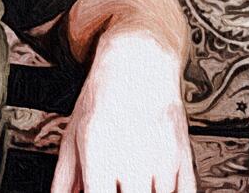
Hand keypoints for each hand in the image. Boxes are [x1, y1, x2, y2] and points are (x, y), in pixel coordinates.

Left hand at [51, 34, 195, 192]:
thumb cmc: (103, 97)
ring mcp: (162, 163)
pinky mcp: (184, 160)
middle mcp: (133, 161)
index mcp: (100, 155)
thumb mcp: (72, 133)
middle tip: (116, 186)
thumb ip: (65, 174)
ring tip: (131, 182)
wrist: (140, 66)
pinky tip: (154, 188)